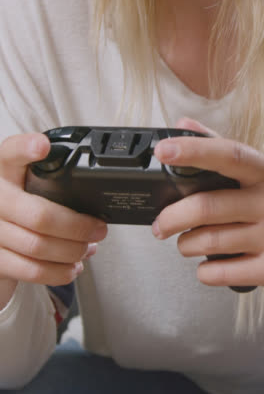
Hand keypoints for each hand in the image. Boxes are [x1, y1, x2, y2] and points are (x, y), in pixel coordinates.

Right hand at [0, 132, 106, 286]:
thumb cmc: (18, 209)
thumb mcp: (27, 187)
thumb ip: (51, 185)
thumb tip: (96, 208)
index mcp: (4, 171)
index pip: (11, 153)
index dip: (25, 149)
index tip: (43, 146)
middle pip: (39, 215)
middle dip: (77, 227)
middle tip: (99, 229)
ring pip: (38, 246)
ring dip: (73, 251)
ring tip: (87, 248)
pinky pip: (31, 270)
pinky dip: (59, 272)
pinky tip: (72, 267)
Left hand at [152, 117, 263, 287]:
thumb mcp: (252, 169)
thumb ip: (217, 146)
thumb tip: (183, 124)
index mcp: (261, 172)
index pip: (228, 155)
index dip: (194, 151)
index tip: (163, 150)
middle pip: (207, 206)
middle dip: (172, 217)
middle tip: (160, 225)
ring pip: (208, 241)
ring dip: (186, 244)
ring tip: (186, 242)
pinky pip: (221, 272)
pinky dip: (205, 271)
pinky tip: (207, 263)